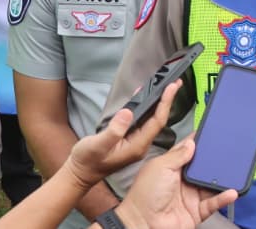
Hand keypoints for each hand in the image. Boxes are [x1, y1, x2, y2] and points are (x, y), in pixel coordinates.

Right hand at [64, 79, 178, 190]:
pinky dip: (146, 107)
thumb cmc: (87, 160)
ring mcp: (135, 142)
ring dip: (159, 103)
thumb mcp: (98, 145)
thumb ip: (114, 131)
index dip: (165, 103)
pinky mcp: (129, 139)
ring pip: (151, 119)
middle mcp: (140, 144)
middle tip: (176, 82)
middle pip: (158, 119)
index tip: (172, 86)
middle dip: (167, 101)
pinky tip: (146, 97)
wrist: (79, 173)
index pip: (157, 121)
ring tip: (166, 86)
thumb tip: (128, 112)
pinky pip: (142, 120)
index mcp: (137, 146)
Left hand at [113, 137, 237, 228]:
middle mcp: (182, 181)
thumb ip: (178, 155)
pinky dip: (224, 198)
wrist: (144, 224)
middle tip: (229, 149)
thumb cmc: (145, 195)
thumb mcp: (160, 167)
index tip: (211, 132)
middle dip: (214, 159)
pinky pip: (214, 203)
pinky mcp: (197, 211)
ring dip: (222, 178)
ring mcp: (190, 196)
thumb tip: (192, 143)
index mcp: (171, 167)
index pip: (188, 151)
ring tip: (235, 170)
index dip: (198, 142)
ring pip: (211, 184)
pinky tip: (231, 192)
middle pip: (203, 167)